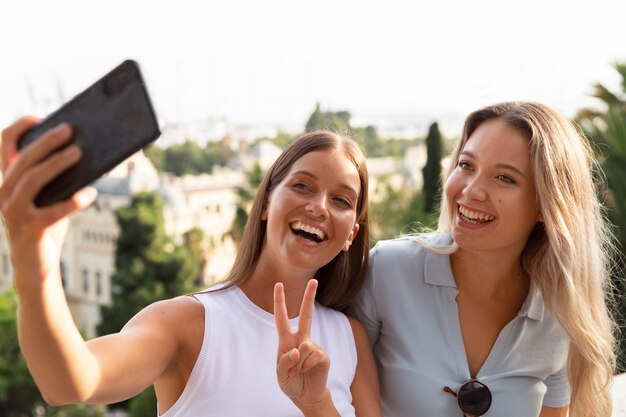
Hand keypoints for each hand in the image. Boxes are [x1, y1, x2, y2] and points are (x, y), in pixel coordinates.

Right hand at [0, 117, 96, 283]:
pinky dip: (74, 201)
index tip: (41, 118)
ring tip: (79, 153)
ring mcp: (13, 211)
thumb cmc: (46, 225)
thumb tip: (85, 152)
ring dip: (57, 164)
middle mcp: (3, 192)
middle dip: (47, 141)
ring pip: (33, 180)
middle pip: (23, 158)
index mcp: (7, 180)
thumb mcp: (50, 197)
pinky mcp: (29, 228)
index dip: (20, 128)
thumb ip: (59, 178)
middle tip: (70, 130)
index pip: (4, 145)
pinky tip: (91, 194)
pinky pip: (54, 211)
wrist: (36, 265)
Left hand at [274, 279, 330, 409]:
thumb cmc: (290, 382)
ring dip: (297, 364)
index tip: (278, 284)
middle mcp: (301, 339)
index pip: (281, 318)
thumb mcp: (280, 374)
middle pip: (307, 315)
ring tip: (298, 372)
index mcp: (286, 340)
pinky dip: (306, 367)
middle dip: (310, 297)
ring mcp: (313, 346)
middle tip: (314, 281)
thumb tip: (299, 349)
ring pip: (304, 347)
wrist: (305, 396)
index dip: (279, 301)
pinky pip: (312, 356)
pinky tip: (308, 372)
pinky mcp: (323, 355)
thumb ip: (285, 362)